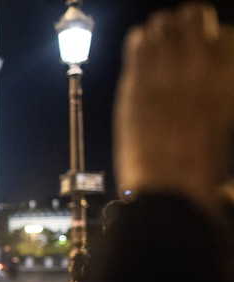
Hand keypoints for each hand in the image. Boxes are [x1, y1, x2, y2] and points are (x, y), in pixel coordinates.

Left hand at [114, 2, 233, 211]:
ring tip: (159, 52)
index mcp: (231, 75)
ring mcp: (168, 69)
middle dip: (187, 26)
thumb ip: (218, 89)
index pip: (227, 32)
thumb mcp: (223, 122)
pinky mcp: (137, 80)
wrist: (171, 185)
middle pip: (195, 13)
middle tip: (180, 47)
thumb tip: (212, 76)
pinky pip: (137, 39)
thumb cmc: (199, 164)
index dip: (214, 44)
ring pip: (164, 21)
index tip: (205, 59)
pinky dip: (140, 44)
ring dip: (162, 33)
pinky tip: (142, 62)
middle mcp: (204, 64)